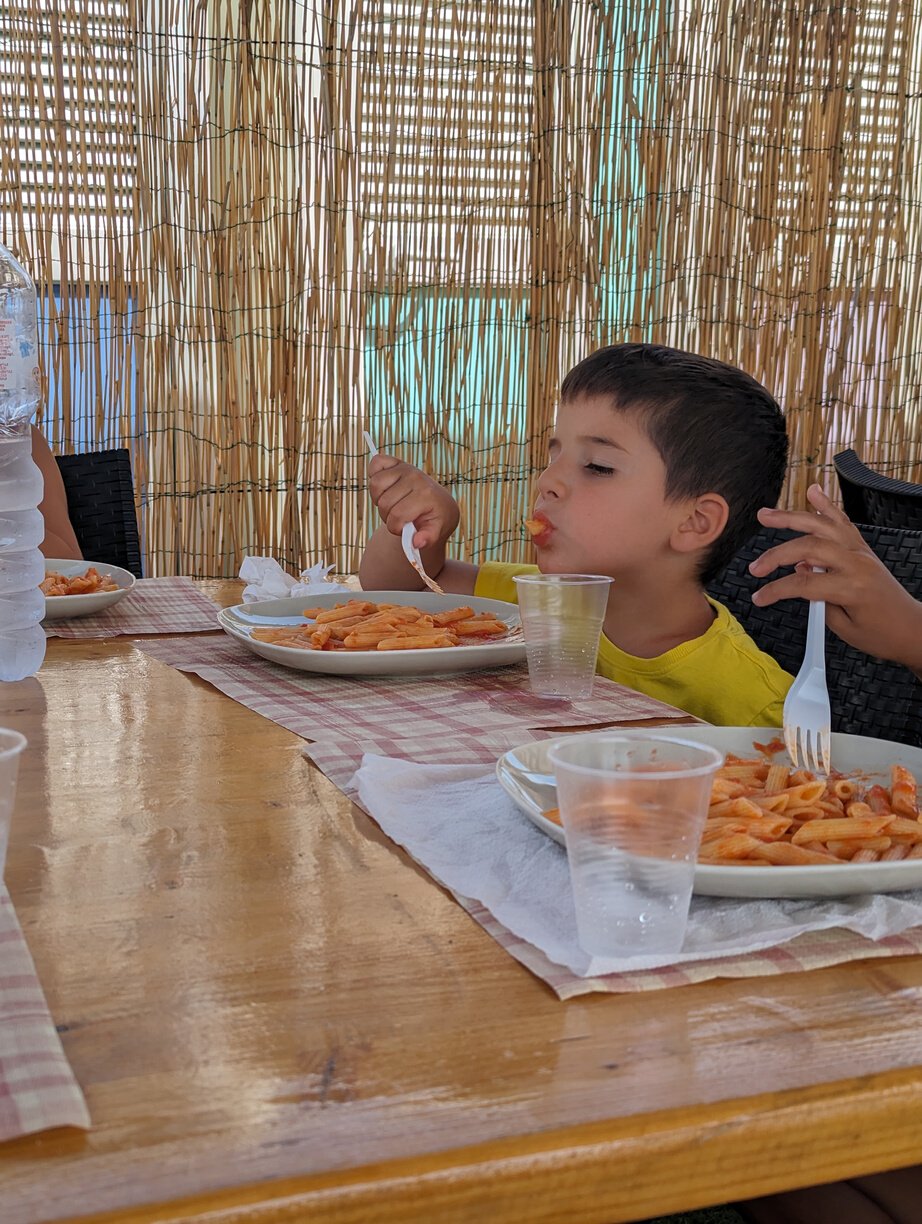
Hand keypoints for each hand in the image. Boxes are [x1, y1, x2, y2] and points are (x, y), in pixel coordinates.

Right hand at [368, 454, 459, 549]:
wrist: (439, 504)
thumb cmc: (436, 518)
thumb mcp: (436, 531)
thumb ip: (428, 539)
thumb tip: (416, 543)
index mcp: (426, 495)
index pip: (396, 516)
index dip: (396, 528)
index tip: (405, 528)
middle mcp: (415, 477)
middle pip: (384, 503)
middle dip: (388, 516)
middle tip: (400, 516)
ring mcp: (405, 468)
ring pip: (375, 485)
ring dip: (379, 499)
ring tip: (393, 503)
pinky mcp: (396, 461)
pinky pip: (375, 463)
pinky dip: (375, 474)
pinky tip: (387, 486)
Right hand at [749, 484, 921, 672]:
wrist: (911, 629)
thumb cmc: (881, 633)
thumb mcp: (843, 628)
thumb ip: (818, 601)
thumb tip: (798, 579)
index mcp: (852, 587)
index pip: (804, 584)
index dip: (776, 590)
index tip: (760, 597)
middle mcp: (857, 562)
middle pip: (809, 547)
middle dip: (777, 555)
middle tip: (756, 567)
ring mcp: (861, 551)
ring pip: (823, 526)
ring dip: (792, 518)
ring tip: (766, 516)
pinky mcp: (863, 548)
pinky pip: (842, 521)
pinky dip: (827, 505)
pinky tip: (813, 492)